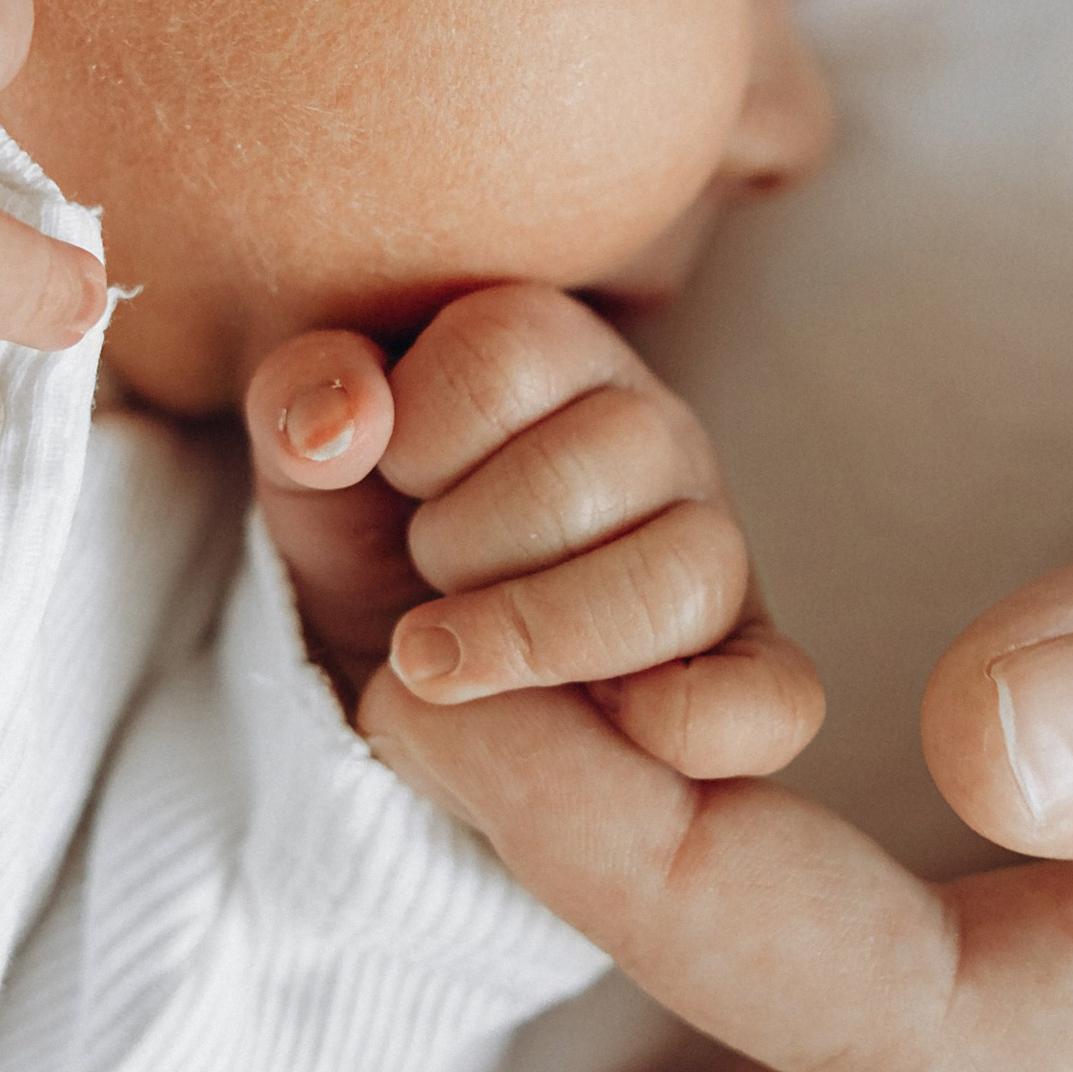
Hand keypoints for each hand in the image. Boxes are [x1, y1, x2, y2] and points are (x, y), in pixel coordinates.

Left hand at [244, 282, 824, 777]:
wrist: (396, 666)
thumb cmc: (366, 534)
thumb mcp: (307, 456)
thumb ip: (302, 398)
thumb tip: (340, 426)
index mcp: (565, 357)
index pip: (509, 347)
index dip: (418, 428)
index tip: (394, 477)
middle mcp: (662, 440)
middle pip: (594, 465)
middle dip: (464, 541)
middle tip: (425, 574)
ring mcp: (717, 558)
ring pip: (684, 578)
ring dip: (536, 636)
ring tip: (449, 660)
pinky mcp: (748, 676)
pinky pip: (770, 701)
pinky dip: (686, 724)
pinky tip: (595, 723)